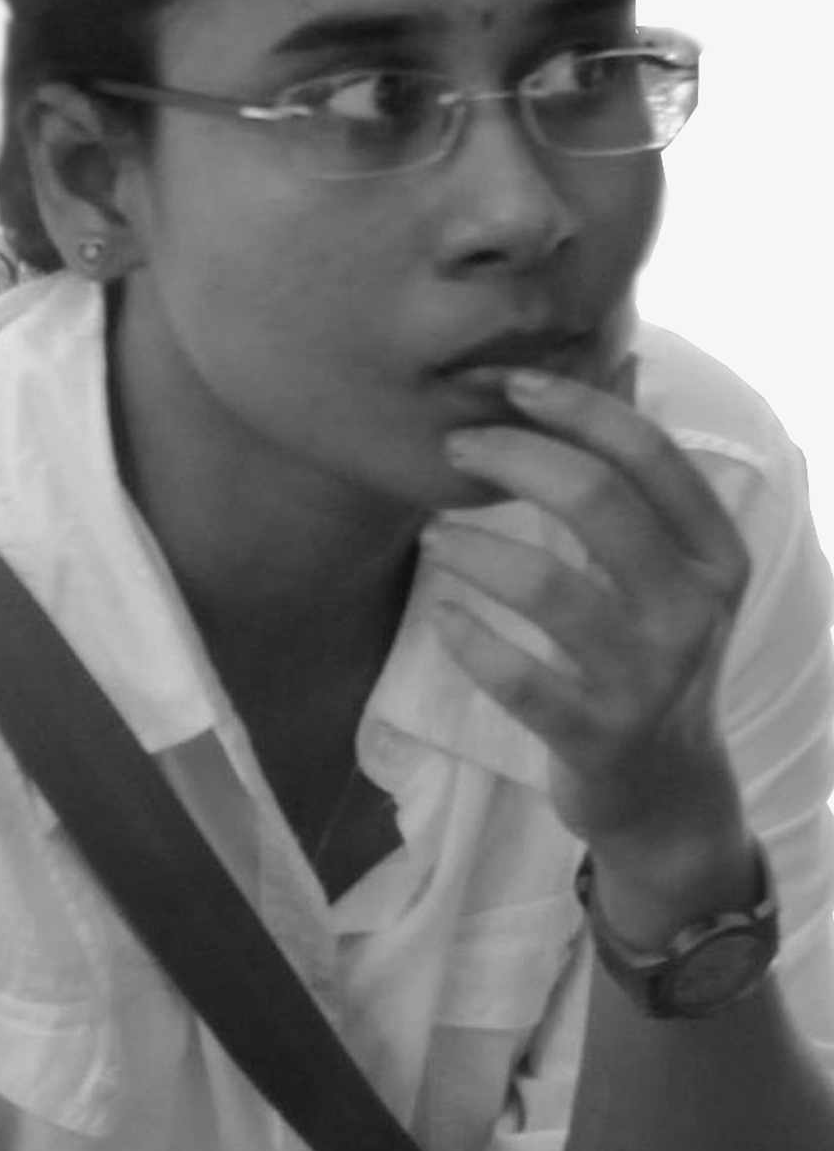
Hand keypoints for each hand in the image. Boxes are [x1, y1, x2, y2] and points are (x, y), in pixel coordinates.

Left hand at [425, 363, 751, 863]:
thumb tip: (615, 357)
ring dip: (473, 547)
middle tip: (454, 448)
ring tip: (434, 535)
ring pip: (548, 585)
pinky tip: (442, 615)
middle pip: (596, 499)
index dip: (573, 404)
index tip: (505, 382)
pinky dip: (467, 637)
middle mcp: (695, 607)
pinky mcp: (599, 735)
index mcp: (716, 552)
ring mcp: (651, 676)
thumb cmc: (653, 654)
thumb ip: (639, 476)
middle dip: (511, 457)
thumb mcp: (671, 568)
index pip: (647, 452)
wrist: (669, 793)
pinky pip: (518, 675)